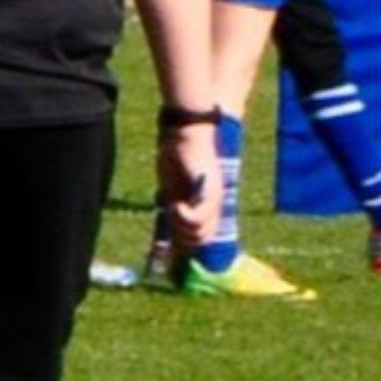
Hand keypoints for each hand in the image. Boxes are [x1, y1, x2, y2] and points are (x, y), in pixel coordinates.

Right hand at [158, 114, 219, 236]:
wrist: (184, 136)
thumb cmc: (175, 158)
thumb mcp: (172, 189)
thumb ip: (173, 210)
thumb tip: (166, 236)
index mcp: (206, 206)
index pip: (202, 238)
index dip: (184, 244)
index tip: (167, 237)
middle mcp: (213, 206)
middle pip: (200, 240)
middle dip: (180, 236)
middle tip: (169, 217)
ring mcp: (213, 200)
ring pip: (198, 232)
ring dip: (179, 225)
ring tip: (172, 208)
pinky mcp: (209, 193)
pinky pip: (196, 219)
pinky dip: (182, 216)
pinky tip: (174, 203)